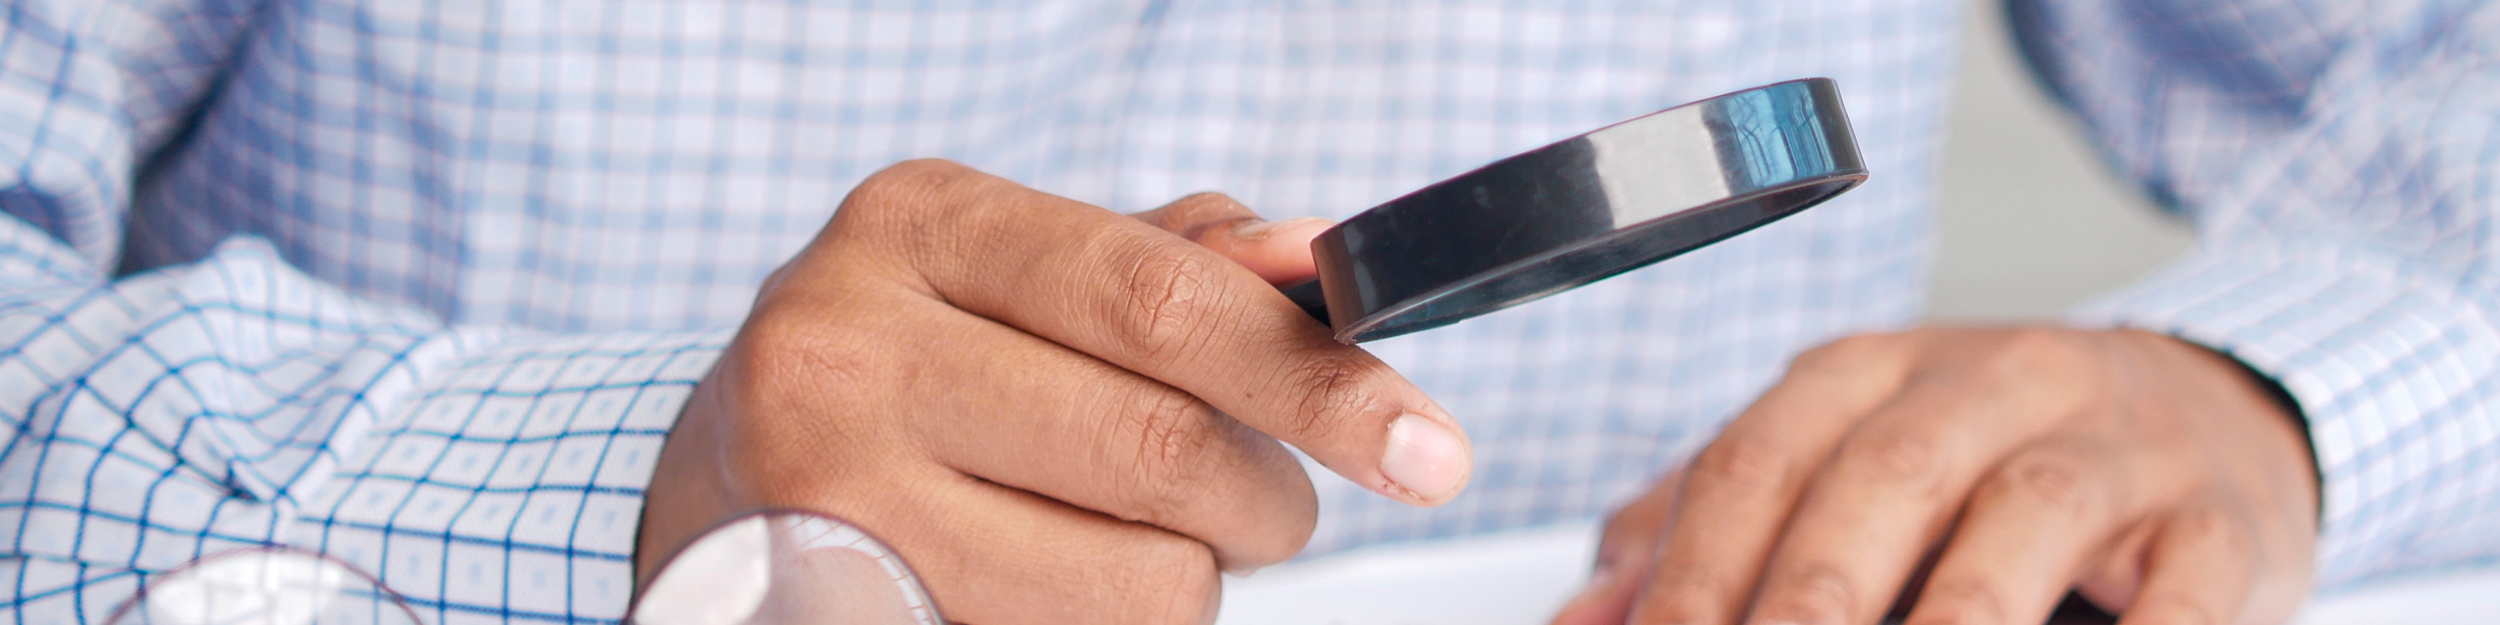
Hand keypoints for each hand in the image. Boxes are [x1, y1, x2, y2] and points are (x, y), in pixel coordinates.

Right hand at [637, 160, 1472, 623]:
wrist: (715, 483)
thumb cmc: (906, 365)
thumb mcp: (1014, 273)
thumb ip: (1173, 265)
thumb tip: (1319, 265)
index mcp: (920, 225)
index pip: (1166, 303)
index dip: (1319, 380)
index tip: (1425, 445)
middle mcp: (851, 348)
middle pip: (1168, 454)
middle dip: (1265, 499)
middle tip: (1258, 502)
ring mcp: (832, 497)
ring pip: (1140, 584)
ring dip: (1187, 579)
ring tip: (1121, 539)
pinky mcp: (841, 616)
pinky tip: (1048, 582)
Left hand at [1553, 327, 2317, 624]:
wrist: (2213, 408)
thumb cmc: (1988, 459)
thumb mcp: (1842, 465)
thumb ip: (1706, 533)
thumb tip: (1585, 619)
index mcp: (1871, 373)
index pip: (1758, 459)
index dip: (1695, 570)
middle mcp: (1991, 383)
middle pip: (1879, 482)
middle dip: (1804, 603)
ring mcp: (2114, 445)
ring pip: (2020, 522)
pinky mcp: (2220, 521)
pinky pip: (2183, 588)